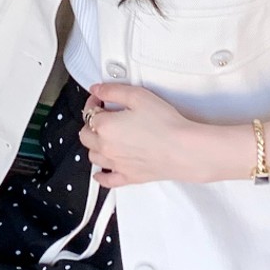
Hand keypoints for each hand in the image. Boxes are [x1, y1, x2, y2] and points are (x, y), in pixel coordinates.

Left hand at [80, 82, 209, 187]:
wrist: (183, 150)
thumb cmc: (164, 124)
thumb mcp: (138, 96)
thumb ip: (113, 90)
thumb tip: (97, 89)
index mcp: (105, 126)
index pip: (90, 113)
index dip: (94, 103)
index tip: (100, 100)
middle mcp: (106, 148)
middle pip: (86, 135)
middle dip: (90, 124)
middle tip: (102, 116)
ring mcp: (116, 165)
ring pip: (93, 156)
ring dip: (94, 146)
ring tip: (104, 138)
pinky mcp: (128, 177)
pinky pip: (106, 180)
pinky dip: (101, 176)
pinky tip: (101, 172)